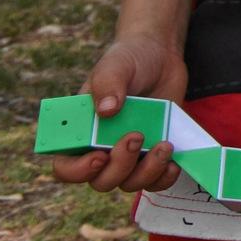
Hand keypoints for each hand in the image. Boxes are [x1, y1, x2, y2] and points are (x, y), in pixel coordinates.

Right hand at [47, 37, 187, 193]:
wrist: (160, 56)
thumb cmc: (128, 61)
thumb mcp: (114, 66)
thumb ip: (107, 84)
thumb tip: (107, 111)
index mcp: (80, 133)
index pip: (66, 167)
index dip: (78, 171)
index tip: (98, 156)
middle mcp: (101, 149)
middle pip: (101, 181)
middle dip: (120, 166)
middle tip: (136, 136)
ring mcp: (129, 155)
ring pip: (130, 184)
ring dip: (147, 172)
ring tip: (164, 144)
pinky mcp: (153, 154)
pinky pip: (156, 181)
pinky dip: (165, 177)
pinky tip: (174, 161)